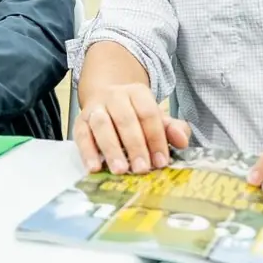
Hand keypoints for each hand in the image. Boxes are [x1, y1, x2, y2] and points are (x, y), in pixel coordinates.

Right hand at [73, 83, 189, 174]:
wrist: (106, 101)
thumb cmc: (135, 115)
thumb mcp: (157, 118)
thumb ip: (173, 129)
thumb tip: (182, 141)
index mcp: (137, 93)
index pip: (148, 114)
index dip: (156, 138)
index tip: (161, 162)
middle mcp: (114, 96)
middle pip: (125, 119)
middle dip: (135, 146)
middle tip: (142, 169)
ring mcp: (95, 108)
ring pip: (102, 125)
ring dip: (111, 148)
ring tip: (120, 170)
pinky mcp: (80, 121)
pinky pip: (81, 135)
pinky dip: (87, 152)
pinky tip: (95, 167)